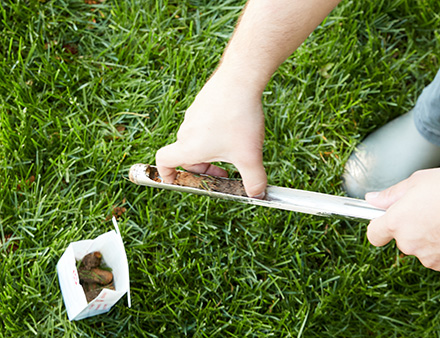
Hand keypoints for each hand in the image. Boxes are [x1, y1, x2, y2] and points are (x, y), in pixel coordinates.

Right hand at [155, 70, 266, 197]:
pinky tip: (236, 128)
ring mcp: (194, 114)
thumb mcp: (250, 156)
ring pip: (196, 139)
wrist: (241, 79)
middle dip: (202, 168)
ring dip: (210, 150)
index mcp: (189, 147)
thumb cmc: (239, 119)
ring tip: (233, 150)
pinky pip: (204, 124)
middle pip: (185, 155)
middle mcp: (187, 131)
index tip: (177, 180)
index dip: (166, 174)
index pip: (164, 162)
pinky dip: (215, 133)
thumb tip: (257, 195)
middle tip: (223, 173)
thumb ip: (254, 181)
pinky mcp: (204, 102)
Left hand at [366, 168, 439, 269]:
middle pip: (401, 240)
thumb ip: (391, 195)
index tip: (384, 221)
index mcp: (396, 222)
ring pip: (422, 249)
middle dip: (409, 228)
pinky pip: (438, 256)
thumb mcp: (417, 182)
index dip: (378, 227)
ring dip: (428, 238)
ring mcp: (430, 257)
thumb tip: (372, 199)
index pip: (374, 235)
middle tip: (426, 211)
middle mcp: (410, 243)